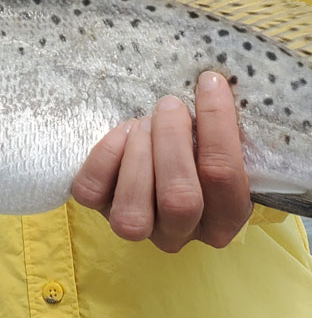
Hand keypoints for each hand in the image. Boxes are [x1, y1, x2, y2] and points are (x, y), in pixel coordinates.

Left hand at [71, 71, 252, 251]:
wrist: (154, 154)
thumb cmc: (195, 145)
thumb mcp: (216, 141)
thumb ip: (224, 127)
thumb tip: (217, 85)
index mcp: (223, 219)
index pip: (225, 179)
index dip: (218, 125)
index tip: (208, 83)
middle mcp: (180, 234)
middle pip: (179, 199)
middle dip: (172, 141)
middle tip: (169, 105)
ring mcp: (137, 228)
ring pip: (133, 210)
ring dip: (139, 153)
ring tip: (145, 122)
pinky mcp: (98, 210)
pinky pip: (92, 191)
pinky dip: (105, 155)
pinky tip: (123, 133)